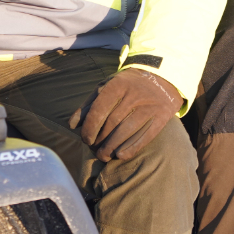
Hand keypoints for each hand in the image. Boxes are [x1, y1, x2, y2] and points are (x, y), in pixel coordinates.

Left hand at [67, 68, 181, 161]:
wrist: (161, 77)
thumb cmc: (127, 85)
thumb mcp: (107, 86)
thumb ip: (89, 104)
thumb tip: (72, 125)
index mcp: (117, 85)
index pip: (99, 110)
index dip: (90, 128)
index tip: (85, 140)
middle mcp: (133, 95)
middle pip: (112, 123)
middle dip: (100, 140)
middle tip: (94, 150)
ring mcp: (149, 105)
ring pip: (127, 131)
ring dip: (113, 147)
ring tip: (104, 156)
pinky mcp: (162, 116)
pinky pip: (146, 135)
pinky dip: (132, 147)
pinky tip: (121, 155)